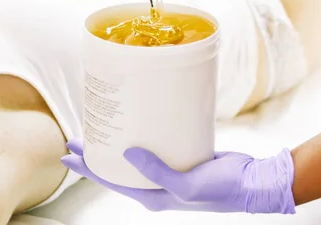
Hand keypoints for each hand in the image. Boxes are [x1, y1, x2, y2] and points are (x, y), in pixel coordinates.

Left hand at [62, 138, 295, 213]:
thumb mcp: (187, 185)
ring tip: (100, 129)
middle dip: (95, 155)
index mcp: (153, 196)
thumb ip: (156, 172)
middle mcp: (156, 186)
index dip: (87, 168)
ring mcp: (167, 172)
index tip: (68, 154)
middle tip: (76, 137)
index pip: (111, 181)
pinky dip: (139, 138)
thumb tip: (125, 153)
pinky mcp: (179, 158)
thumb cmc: (221, 189)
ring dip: (115, 145)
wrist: (252, 182)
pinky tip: (134, 124)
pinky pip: (152, 148)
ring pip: (132, 158)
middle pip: (116, 168)